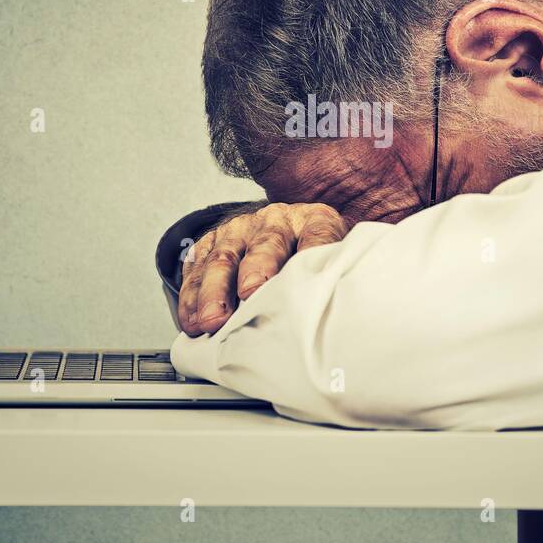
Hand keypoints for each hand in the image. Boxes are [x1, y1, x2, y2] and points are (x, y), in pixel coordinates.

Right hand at [178, 202, 347, 335]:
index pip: (319, 235)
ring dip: (213, 292)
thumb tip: (351, 314)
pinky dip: (190, 298)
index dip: (313, 253)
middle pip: (266, 245)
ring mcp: (241, 230)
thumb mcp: (336, 259)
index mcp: (315, 221)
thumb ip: (341, 276)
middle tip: (249, 297)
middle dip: (255, 273)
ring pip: (224, 258)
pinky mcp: (212, 243)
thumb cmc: (315, 258)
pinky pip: (196, 270)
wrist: (286, 232)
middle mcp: (276, 221)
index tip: (305, 280)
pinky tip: (191, 321)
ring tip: (211, 321)